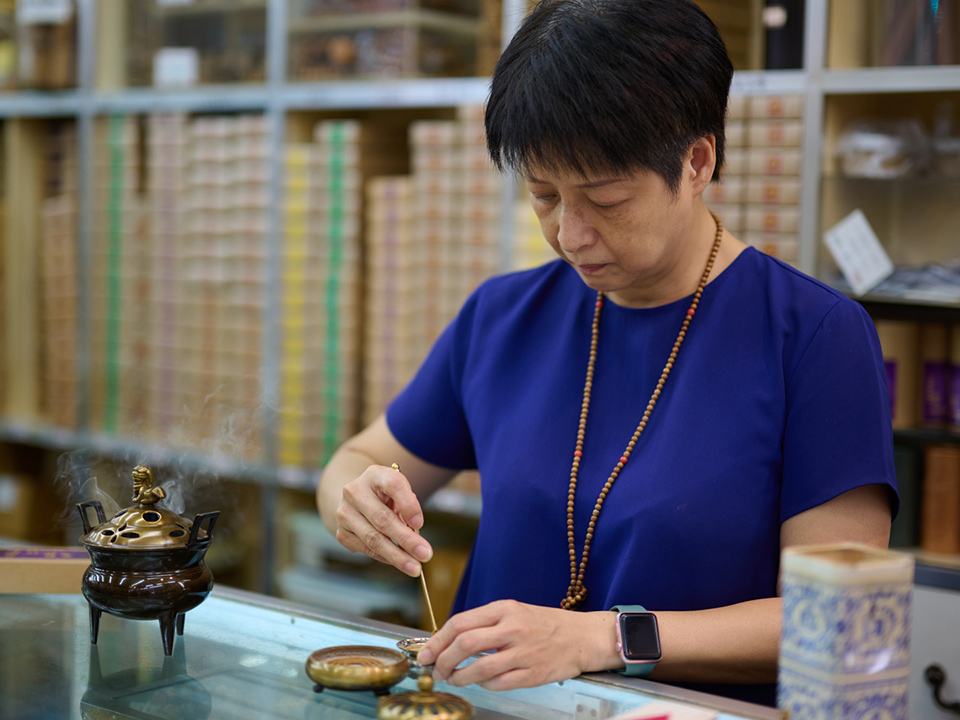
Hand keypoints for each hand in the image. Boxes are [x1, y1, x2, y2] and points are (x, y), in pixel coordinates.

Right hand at [333, 464, 432, 575]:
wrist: (356, 498)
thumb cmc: (385, 495)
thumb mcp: (399, 491)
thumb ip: (408, 506)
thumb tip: (414, 534)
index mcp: (375, 475)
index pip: (393, 485)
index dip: (408, 504)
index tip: (420, 523)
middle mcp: (355, 491)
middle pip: (382, 518)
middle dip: (406, 540)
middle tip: (425, 555)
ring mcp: (345, 512)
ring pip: (373, 538)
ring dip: (396, 555)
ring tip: (415, 567)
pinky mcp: (341, 531)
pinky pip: (366, 548)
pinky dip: (384, 557)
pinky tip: (398, 561)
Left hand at [417, 600, 618, 690]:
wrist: (583, 636)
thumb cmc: (545, 624)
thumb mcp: (514, 612)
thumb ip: (485, 623)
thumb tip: (449, 640)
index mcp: (505, 609)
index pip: (460, 622)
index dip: (437, 640)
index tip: (426, 653)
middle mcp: (513, 628)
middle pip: (465, 644)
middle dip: (443, 660)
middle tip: (435, 670)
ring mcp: (523, 652)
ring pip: (479, 668)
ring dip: (460, 677)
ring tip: (454, 679)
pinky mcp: (533, 674)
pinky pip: (498, 683)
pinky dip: (484, 685)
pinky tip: (482, 682)